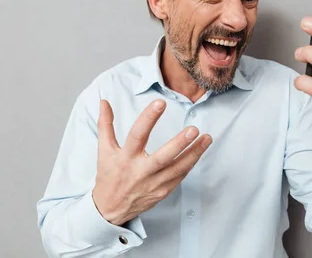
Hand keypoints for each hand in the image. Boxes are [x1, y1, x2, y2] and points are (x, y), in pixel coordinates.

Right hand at [92, 99, 211, 225]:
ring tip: (207, 138)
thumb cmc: (109, 176)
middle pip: (163, 157)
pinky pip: (180, 176)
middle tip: (194, 130)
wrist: (110, 209)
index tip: (160, 103)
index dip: (148, 119)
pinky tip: (200, 150)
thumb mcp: (104, 150)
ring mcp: (153, 183)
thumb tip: (104, 102)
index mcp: (125, 158)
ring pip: (177, 168)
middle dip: (180, 143)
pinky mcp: (163, 192)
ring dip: (194, 153)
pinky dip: (191, 163)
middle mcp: (140, 171)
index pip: (137, 135)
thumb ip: (105, 125)